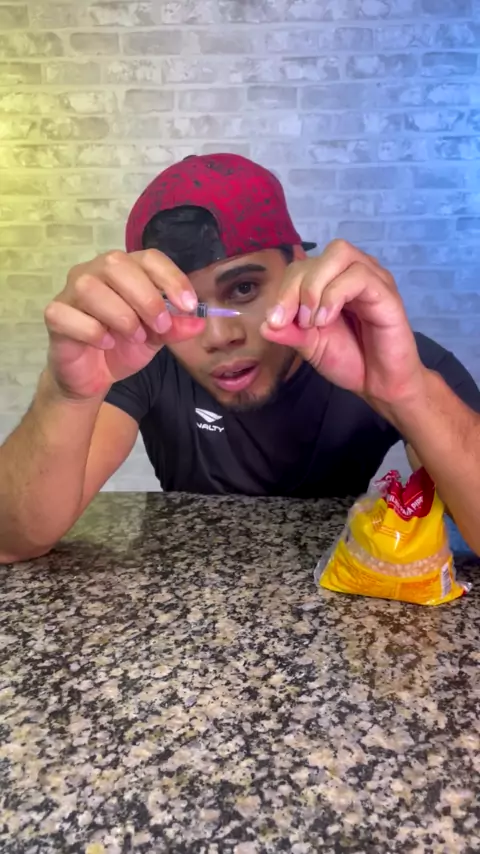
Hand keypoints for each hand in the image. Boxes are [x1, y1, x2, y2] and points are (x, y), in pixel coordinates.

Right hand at [44, 249, 204, 399]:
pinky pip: (69, 316)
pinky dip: (93, 331)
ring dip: (121, 315)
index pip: (148, 257)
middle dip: (146, 297)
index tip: (188, 306)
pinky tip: (106, 344)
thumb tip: (198, 322)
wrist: (92, 376)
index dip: (171, 278)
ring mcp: (71, 292)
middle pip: (116, 264)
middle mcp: (95, 272)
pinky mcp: (55, 315)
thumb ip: (174, 328)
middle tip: (160, 325)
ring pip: (90, 288)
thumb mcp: (156, 338)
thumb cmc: (122, 347)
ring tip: (134, 337)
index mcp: (124, 270)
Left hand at [261, 239, 425, 409]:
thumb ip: (289, 332)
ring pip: (339, 253)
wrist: (380, 384)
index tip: (275, 322)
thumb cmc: (349, 359)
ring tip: (313, 321)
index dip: (284, 290)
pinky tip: (327, 320)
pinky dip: (334, 295)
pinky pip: (358, 276)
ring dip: (315, 287)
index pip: (301, 267)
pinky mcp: (386, 292)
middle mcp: (352, 273)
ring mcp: (372, 279)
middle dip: (296, 287)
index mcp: (333, 282)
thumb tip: (263, 325)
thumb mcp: (310, 345)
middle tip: (293, 321)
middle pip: (318, 255)